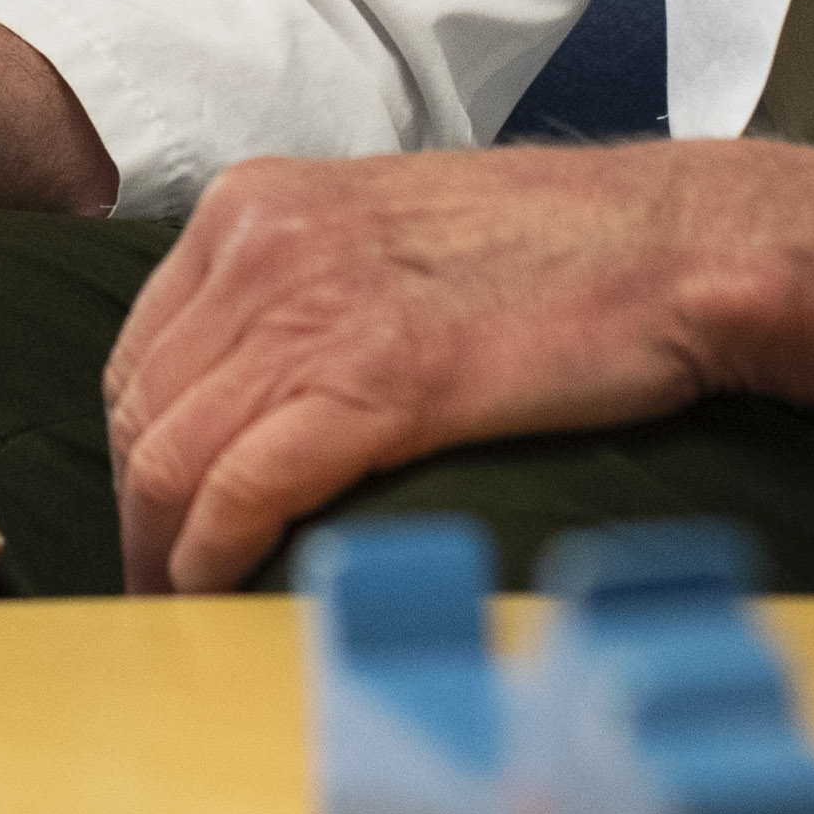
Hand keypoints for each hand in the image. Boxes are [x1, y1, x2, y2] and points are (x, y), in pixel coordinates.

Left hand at [107, 149, 724, 595]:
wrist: (676, 245)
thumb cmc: (554, 251)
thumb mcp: (386, 233)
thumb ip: (303, 288)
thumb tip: (251, 392)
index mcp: (255, 203)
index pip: (139, 350)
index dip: (137, 450)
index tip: (157, 517)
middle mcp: (261, 246)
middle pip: (140, 410)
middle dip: (138, 513)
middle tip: (162, 584)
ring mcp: (314, 311)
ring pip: (172, 457)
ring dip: (163, 552)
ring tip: (185, 610)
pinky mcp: (377, 384)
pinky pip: (242, 489)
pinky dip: (213, 555)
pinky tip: (219, 592)